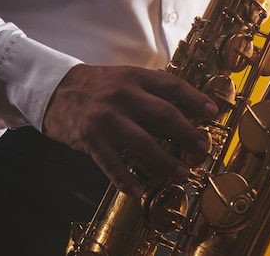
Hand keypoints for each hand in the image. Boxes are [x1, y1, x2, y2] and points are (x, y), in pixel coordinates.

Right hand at [43, 64, 216, 197]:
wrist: (55, 89)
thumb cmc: (98, 86)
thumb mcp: (125, 77)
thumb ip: (151, 88)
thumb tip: (186, 105)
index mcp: (135, 77)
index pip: (172, 86)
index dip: (196, 99)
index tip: (214, 113)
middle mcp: (123, 96)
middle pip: (163, 114)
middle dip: (188, 133)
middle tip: (203, 147)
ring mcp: (106, 118)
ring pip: (142, 142)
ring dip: (165, 161)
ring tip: (183, 174)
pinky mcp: (90, 138)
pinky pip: (111, 163)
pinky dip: (125, 179)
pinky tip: (138, 191)